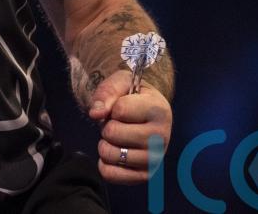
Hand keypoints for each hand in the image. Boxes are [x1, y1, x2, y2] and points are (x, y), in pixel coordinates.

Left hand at [88, 69, 171, 184]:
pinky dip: (104, 164)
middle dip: (107, 126)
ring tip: (117, 138)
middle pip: (113, 133)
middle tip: (118, 124)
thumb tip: (95, 114)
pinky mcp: (145, 175)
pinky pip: (112, 175)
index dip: (113, 107)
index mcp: (160, 110)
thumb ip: (106, 93)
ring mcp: (155, 158)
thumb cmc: (131, 95)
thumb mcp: (120, 83)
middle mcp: (162, 136)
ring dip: (105, 144)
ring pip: (111, 154)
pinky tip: (114, 153)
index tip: (122, 107)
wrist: (145, 110)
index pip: (120, 110)